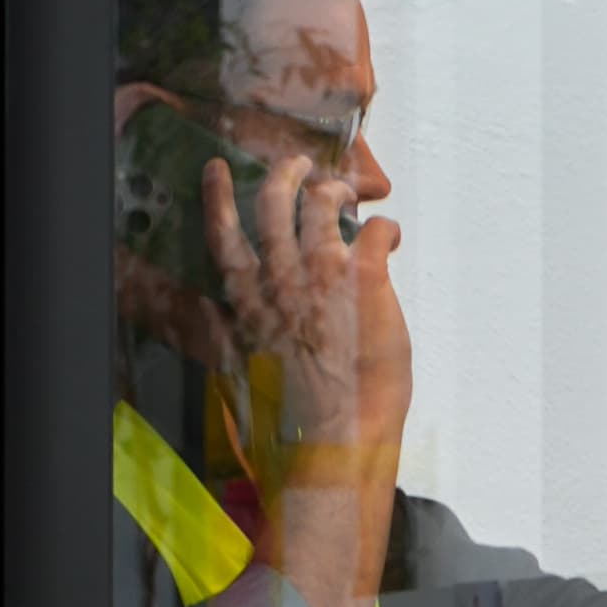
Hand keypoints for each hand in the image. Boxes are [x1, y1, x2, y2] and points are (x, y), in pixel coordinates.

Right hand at [208, 136, 410, 477]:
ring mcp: (322, 274)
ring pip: (321, 205)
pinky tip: (391, 236)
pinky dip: (385, 228)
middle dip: (285, 175)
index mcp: (247, 304)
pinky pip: (376, 230)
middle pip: (273, 204)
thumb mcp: (240, 377)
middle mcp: (279, 280)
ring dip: (333, 190)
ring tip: (344, 190)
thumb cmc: (286, 425)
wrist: (331, 441)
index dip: (218, 198)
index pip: (224, 237)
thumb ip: (230, 338)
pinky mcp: (364, 280)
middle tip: (297, 164)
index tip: (216, 171)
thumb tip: (220, 320)